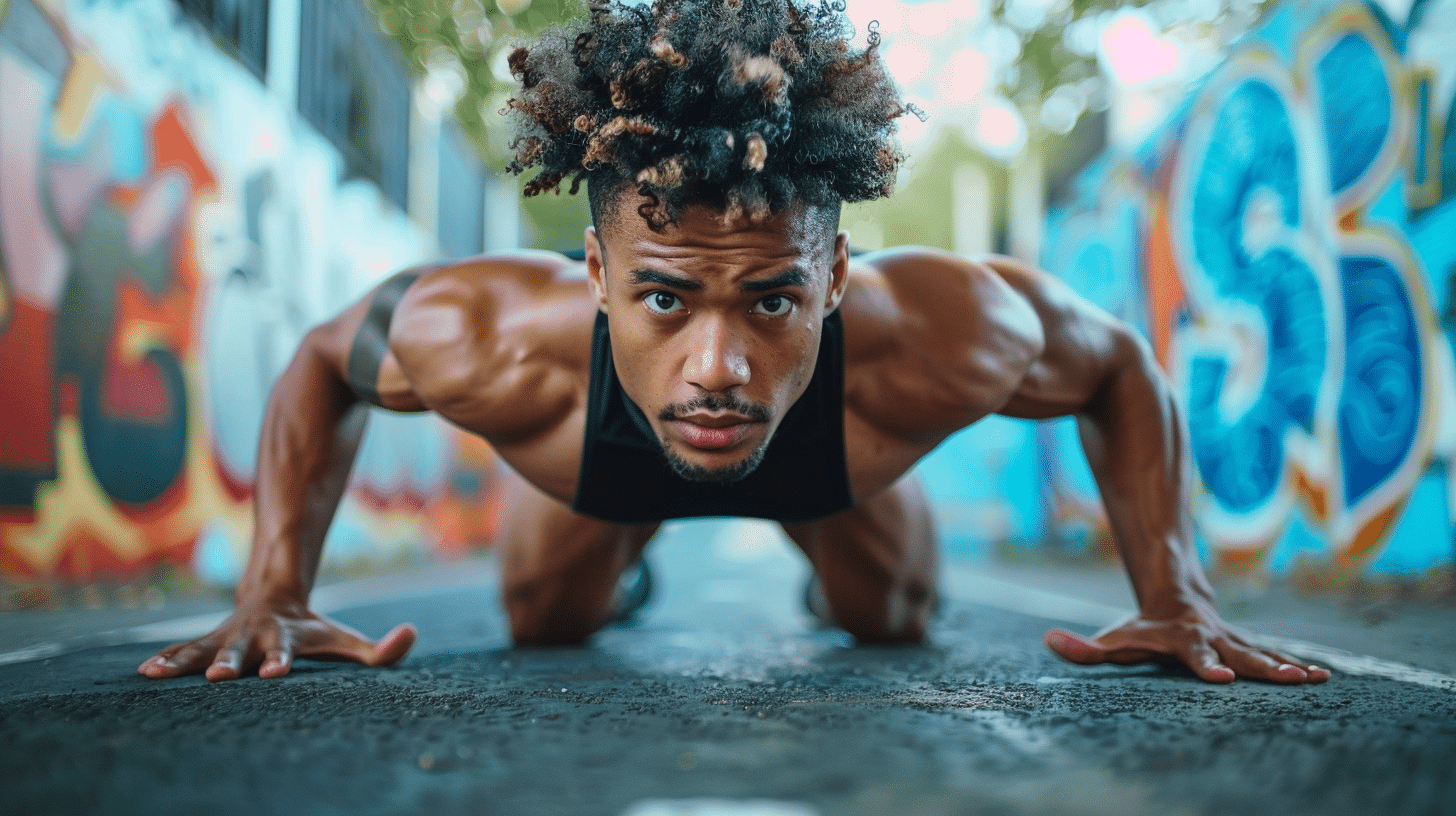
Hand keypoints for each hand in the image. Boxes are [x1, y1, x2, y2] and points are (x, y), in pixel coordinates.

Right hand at [137, 597, 416, 682]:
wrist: (275, 595)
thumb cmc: (313, 629)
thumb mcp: (345, 639)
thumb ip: (381, 649)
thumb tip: (411, 635)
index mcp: (285, 637)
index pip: (285, 651)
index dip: (281, 660)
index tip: (275, 672)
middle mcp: (253, 636)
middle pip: (240, 652)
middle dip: (230, 663)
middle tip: (222, 677)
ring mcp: (227, 638)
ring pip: (204, 650)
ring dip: (185, 663)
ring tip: (158, 676)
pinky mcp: (207, 643)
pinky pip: (183, 651)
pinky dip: (166, 660)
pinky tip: (145, 673)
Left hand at [1043, 604, 1330, 684]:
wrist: (1174, 597)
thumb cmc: (1140, 629)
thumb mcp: (1112, 638)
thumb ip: (1083, 646)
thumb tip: (1048, 641)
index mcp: (1184, 640)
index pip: (1195, 655)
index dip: (1206, 666)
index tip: (1221, 679)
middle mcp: (1214, 639)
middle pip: (1240, 655)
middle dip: (1264, 668)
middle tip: (1288, 680)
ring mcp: (1235, 641)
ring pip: (1264, 654)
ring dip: (1288, 666)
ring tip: (1315, 679)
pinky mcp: (1249, 646)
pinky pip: (1276, 657)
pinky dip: (1298, 665)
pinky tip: (1323, 678)